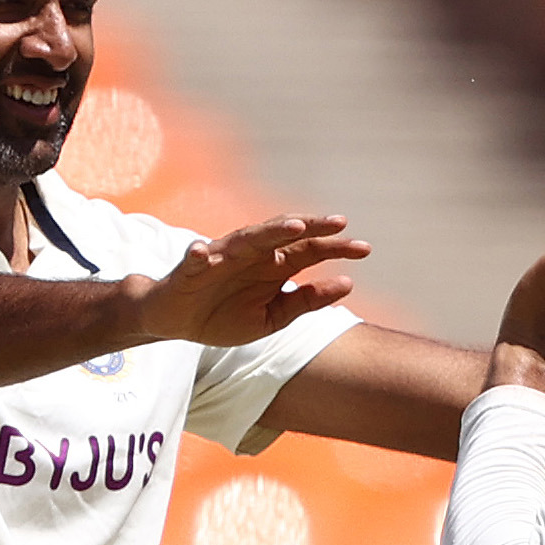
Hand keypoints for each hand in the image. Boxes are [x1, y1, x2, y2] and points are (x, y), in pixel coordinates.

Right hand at [135, 213, 369, 346]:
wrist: (178, 322)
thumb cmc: (225, 315)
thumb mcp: (273, 317)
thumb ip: (307, 301)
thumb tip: (348, 284)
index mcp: (273, 266)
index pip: (310, 250)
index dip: (337, 248)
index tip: (366, 249)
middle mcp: (253, 255)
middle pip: (285, 235)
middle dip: (312, 227)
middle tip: (340, 223)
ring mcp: (222, 258)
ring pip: (247, 238)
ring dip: (269, 231)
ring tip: (294, 226)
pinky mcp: (191, 269)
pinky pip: (194, 259)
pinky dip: (198, 254)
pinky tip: (203, 251)